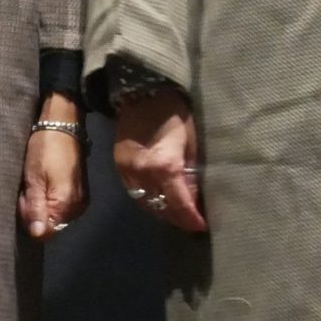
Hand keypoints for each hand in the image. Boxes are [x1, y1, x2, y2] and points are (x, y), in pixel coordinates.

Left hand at [20, 93, 87, 239]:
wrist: (64, 125)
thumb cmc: (45, 149)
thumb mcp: (33, 178)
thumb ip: (35, 207)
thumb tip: (37, 234)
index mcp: (66, 204)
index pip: (45, 232)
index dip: (31, 219)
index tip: (26, 199)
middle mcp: (78, 207)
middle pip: (51, 225)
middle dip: (36, 211)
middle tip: (29, 187)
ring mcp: (81, 200)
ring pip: (56, 215)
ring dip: (43, 204)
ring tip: (37, 182)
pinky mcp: (81, 193)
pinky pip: (63, 206)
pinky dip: (52, 198)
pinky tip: (46, 182)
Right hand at [115, 89, 205, 232]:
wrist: (141, 94)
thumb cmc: (174, 114)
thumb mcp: (192, 142)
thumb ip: (192, 173)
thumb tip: (194, 198)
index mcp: (164, 165)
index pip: (179, 203)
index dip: (191, 218)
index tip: (202, 226)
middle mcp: (142, 174)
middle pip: (161, 208)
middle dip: (178, 218)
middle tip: (192, 222)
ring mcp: (127, 173)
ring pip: (145, 204)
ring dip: (163, 212)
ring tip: (178, 215)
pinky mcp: (119, 169)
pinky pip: (134, 194)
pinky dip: (149, 201)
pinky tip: (161, 200)